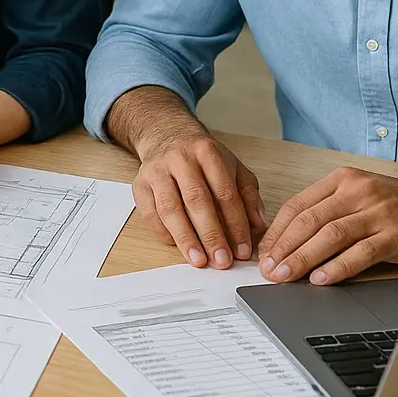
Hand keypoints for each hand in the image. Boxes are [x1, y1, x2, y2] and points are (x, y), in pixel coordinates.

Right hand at [131, 122, 265, 268]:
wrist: (166, 136)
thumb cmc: (202, 157)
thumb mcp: (232, 167)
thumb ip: (248, 194)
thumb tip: (258, 224)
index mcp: (207, 152)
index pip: (224, 193)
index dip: (235, 224)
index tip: (242, 250)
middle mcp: (180, 159)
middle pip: (196, 201)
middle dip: (210, 235)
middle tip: (221, 260)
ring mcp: (156, 171)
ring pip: (170, 208)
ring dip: (185, 238)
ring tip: (198, 260)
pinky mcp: (139, 185)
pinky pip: (150, 213)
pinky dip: (163, 232)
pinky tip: (177, 246)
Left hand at [257, 168, 397, 284]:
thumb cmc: (397, 205)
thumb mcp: (359, 197)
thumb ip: (327, 211)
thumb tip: (288, 241)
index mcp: (342, 180)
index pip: (298, 205)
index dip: (276, 231)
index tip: (262, 253)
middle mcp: (358, 192)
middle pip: (309, 220)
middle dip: (283, 247)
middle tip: (267, 270)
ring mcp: (378, 212)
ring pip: (330, 235)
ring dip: (303, 258)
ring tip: (285, 276)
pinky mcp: (397, 234)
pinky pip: (361, 252)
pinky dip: (338, 267)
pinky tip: (321, 279)